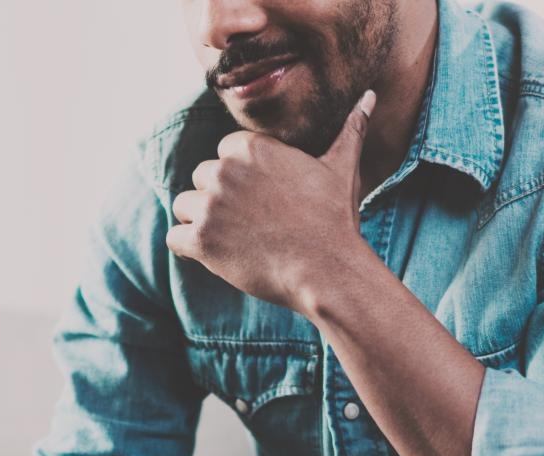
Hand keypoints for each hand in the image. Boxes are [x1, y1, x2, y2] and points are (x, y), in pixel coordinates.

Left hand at [168, 90, 377, 311]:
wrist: (327, 271)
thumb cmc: (334, 219)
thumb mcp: (342, 168)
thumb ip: (350, 129)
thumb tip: (369, 96)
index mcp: (251, 147)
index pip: (224, 153)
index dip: (242, 179)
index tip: (264, 199)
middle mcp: (224, 170)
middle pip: (202, 178)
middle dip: (220, 199)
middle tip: (254, 223)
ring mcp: (210, 205)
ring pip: (185, 206)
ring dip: (203, 223)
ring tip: (237, 239)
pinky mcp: (200, 239)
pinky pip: (174, 238)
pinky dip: (190, 248)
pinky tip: (219, 255)